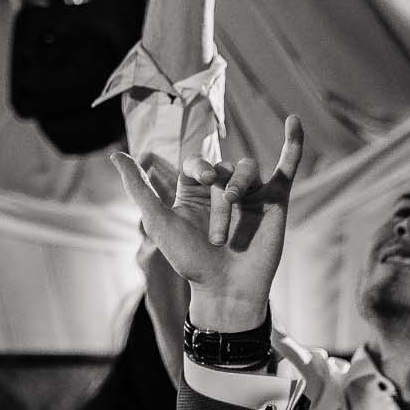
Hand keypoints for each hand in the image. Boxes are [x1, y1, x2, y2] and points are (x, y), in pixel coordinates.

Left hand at [110, 114, 302, 330]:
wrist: (226, 289)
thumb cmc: (190, 260)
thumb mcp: (158, 221)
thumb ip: (139, 189)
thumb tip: (116, 155)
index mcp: (195, 193)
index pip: (198, 162)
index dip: (201, 166)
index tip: (205, 178)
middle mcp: (222, 190)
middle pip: (222, 169)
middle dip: (218, 198)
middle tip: (217, 234)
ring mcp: (250, 194)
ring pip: (247, 169)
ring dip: (239, 185)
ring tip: (235, 206)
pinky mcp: (275, 200)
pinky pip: (286, 166)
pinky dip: (292, 144)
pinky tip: (294, 121)